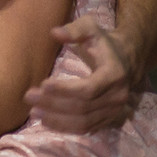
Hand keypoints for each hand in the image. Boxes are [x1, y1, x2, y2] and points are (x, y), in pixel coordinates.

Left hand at [24, 15, 140, 131]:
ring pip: (83, 121)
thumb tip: (55, 33)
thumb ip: (74, 29)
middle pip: (82, 107)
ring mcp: (114, 111)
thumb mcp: (91, 28)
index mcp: (114, 74)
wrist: (128, 59)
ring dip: (57, 119)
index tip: (43, 84)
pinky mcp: (109, 119)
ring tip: (33, 111)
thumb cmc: (103, 42)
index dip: (65, 89)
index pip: (88, 89)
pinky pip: (86, 128)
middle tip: (28, 96)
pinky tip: (46, 121)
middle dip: (53, 103)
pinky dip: (65, 127)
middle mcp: (117, 96)